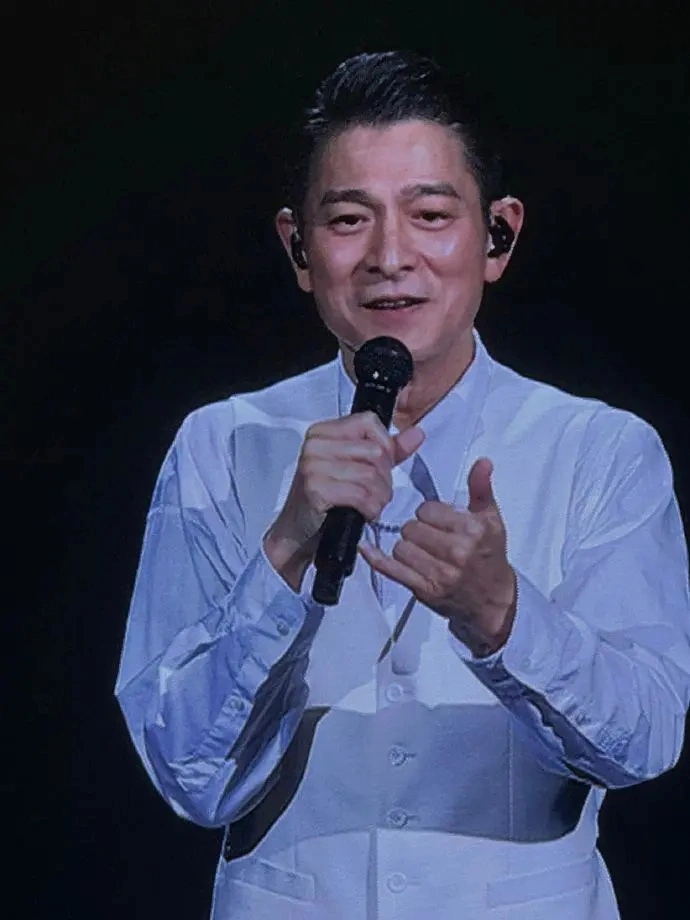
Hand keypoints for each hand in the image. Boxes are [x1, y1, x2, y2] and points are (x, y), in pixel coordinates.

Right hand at [264, 412, 424, 588]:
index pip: (370, 422)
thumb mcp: (357, 468)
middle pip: (375, 452)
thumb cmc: (327, 499)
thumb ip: (388, 450)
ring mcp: (313, 466)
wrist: (298, 533)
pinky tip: (363, 513)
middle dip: (384, 478)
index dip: (385, 446)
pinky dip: (370, 509)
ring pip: (372, 475)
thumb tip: (417, 434)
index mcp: (323, 432)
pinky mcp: (317, 489)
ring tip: (369, 505)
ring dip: (379, 497)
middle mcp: (315, 444)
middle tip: (374, 494)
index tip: (380, 466)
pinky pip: (362, 495)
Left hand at [358, 457, 515, 656]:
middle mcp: (456, 552)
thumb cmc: (489, 557)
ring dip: (406, 547)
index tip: (439, 521)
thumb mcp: (491, 519)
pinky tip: (366, 548)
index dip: (430, 514)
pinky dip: (376, 557)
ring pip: (400, 547)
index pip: (428, 510)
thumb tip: (482, 462)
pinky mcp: (424, 590)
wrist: (493, 600)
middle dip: (418, 530)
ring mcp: (439, 573)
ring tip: (423, 552)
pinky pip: (391, 568)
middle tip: (432, 538)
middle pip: (411, 527)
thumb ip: (481, 488)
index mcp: (472, 530)